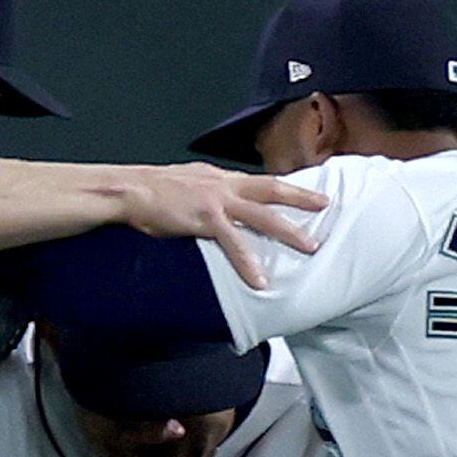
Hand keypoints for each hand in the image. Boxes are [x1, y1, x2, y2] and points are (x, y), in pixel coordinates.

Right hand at [109, 165, 326, 289]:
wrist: (131, 190)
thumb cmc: (150, 190)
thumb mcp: (185, 183)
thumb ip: (204, 192)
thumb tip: (212, 204)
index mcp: (219, 178)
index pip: (259, 181)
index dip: (283, 187)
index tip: (304, 193)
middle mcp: (224, 185)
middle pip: (272, 190)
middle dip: (301, 199)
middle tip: (325, 206)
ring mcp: (218, 201)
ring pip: (263, 216)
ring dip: (289, 231)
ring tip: (309, 247)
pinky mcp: (206, 219)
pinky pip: (234, 244)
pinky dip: (248, 263)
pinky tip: (259, 279)